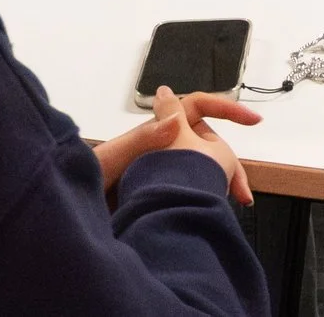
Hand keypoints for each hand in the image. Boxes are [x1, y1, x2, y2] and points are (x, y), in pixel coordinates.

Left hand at [92, 86, 259, 205]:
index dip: (226, 109)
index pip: (198, 107)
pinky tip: (211, 213)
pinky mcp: (161, 194)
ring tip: (231, 206)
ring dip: (221, 184)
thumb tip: (175, 121)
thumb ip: (142, 138)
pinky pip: (192, 191)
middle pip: (208, 145)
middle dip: (230, 164)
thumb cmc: (84, 180)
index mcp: (156, 131)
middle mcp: (162, 148)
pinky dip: (206, 200)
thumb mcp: (111, 158)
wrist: (70, 216)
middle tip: (243, 191)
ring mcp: (162, 172)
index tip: (253, 120)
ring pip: (202, 171)